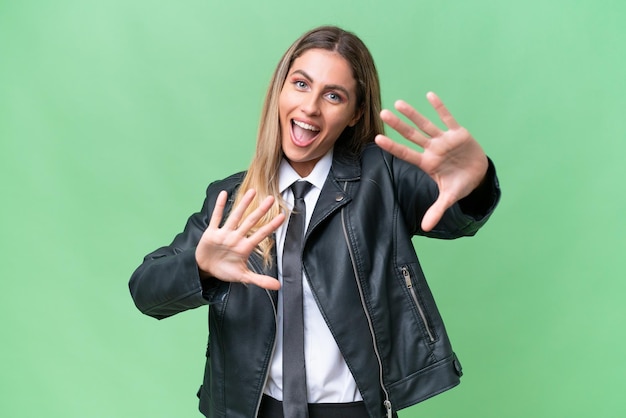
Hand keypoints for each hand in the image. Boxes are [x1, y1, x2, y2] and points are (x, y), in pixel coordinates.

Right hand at [195, 189, 285, 289]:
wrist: (205, 269)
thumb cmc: (225, 270)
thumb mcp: (243, 277)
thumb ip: (260, 280)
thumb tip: (278, 286)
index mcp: (244, 247)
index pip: (261, 234)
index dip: (271, 226)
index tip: (283, 216)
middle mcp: (236, 237)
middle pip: (250, 222)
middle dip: (261, 211)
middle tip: (271, 198)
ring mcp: (224, 234)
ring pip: (235, 216)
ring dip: (243, 205)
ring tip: (252, 191)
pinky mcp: (212, 233)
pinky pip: (216, 218)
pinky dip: (219, 207)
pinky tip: (224, 194)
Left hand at [375, 92, 487, 231]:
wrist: (479, 174)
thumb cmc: (460, 184)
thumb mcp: (449, 197)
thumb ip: (437, 209)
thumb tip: (426, 228)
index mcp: (427, 163)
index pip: (406, 154)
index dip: (393, 147)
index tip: (377, 139)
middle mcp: (432, 149)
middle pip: (411, 135)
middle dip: (398, 125)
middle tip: (382, 113)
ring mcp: (443, 140)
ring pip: (425, 124)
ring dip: (413, 114)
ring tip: (398, 103)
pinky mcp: (457, 133)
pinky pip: (447, 118)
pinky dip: (439, 107)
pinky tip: (429, 95)